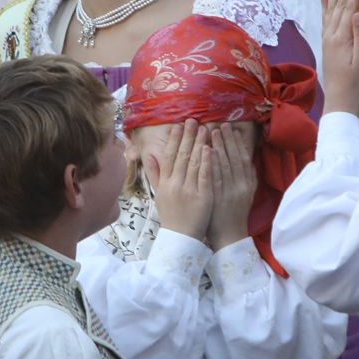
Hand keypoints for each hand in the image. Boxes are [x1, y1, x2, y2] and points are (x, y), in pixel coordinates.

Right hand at [145, 120, 212, 239]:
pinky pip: (205, 177)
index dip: (174, 140)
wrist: (181, 238)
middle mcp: (175, 185)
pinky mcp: (203, 198)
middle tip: (194, 120)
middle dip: (188, 137)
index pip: (169, 157)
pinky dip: (207, 162)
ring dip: (199, 144)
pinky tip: (210, 148)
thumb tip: (148, 155)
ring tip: (205, 129)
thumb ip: (154, 174)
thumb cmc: (171, 215)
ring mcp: (189, 191)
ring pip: (194, 163)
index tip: (179, 125)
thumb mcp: (159, 194)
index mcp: (165, 183)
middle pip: (182, 156)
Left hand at [208, 123, 257, 250]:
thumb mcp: (247, 193)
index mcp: (247, 183)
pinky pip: (213, 177)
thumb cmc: (235, 213)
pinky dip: (209, 163)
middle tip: (219, 125)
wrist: (229, 236)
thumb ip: (248, 176)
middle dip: (226, 140)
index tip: (231, 129)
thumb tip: (248, 158)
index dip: (236, 142)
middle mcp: (239, 186)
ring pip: (223, 165)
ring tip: (210, 132)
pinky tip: (205, 151)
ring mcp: (227, 192)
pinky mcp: (216, 198)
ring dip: (217, 147)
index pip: (242, 158)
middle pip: (233, 158)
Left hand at [321, 0, 358, 114]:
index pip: (350, 7)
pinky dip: (325, 5)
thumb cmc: (357, 82)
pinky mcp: (327, 43)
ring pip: (332, 8)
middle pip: (340, 3)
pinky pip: (325, 19)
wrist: (340, 99)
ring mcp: (328, 38)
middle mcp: (332, 34)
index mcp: (343, 37)